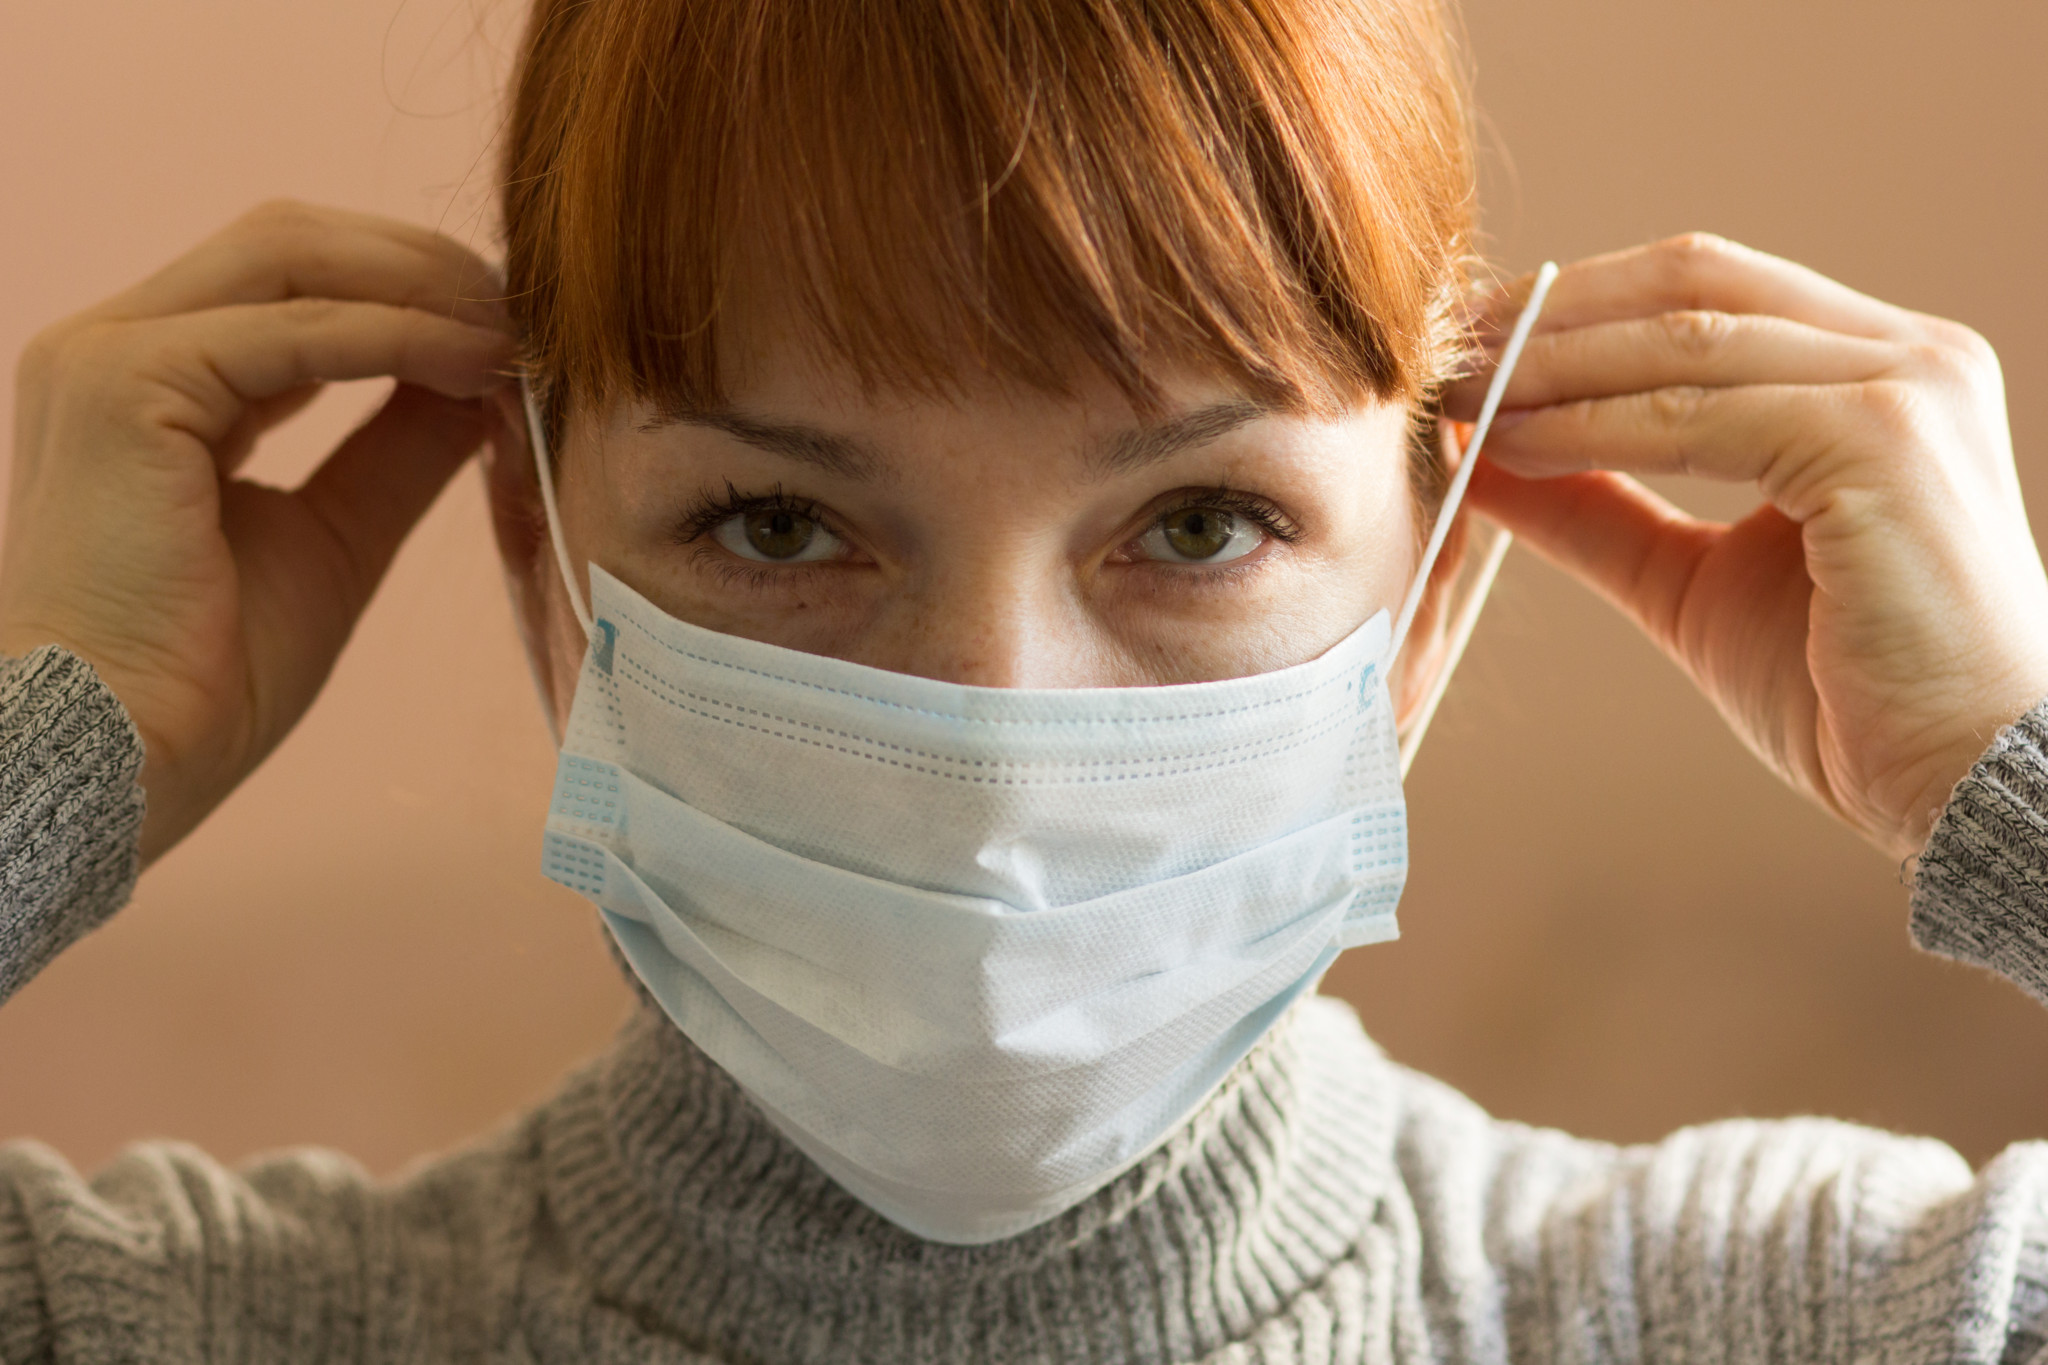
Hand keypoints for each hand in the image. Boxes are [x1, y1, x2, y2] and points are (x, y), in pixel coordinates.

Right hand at [0, 201, 514, 863]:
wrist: (118, 757)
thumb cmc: (203, 679)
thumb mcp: (337, 538)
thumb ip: (399, 450)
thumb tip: (484, 384)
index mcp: (154, 383)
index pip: (290, 283)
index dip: (407, 289)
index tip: (508, 329)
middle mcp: (118, 347)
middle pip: (290, 243)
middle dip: (421, 264)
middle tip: (527, 312)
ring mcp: (110, 355)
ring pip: (290, 255)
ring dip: (420, 285)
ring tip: (514, 333)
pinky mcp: (126, 383)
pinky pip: (295, 330)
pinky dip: (400, 336)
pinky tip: (478, 363)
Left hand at [1446, 234, 2047, 862]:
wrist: (1968, 784)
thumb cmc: (1852, 696)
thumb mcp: (1691, 581)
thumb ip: (1596, 510)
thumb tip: (1479, 455)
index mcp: (1878, 372)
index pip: (1706, 291)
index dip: (1577, 304)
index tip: (1469, 340)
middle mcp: (1908, 356)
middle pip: (1693, 284)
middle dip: (1551, 311)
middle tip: (1439, 346)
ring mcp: (1906, 387)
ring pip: (1687, 338)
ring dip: (1553, 362)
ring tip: (1456, 394)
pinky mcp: (1885, 442)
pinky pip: (1700, 410)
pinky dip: (1590, 424)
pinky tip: (1510, 445)